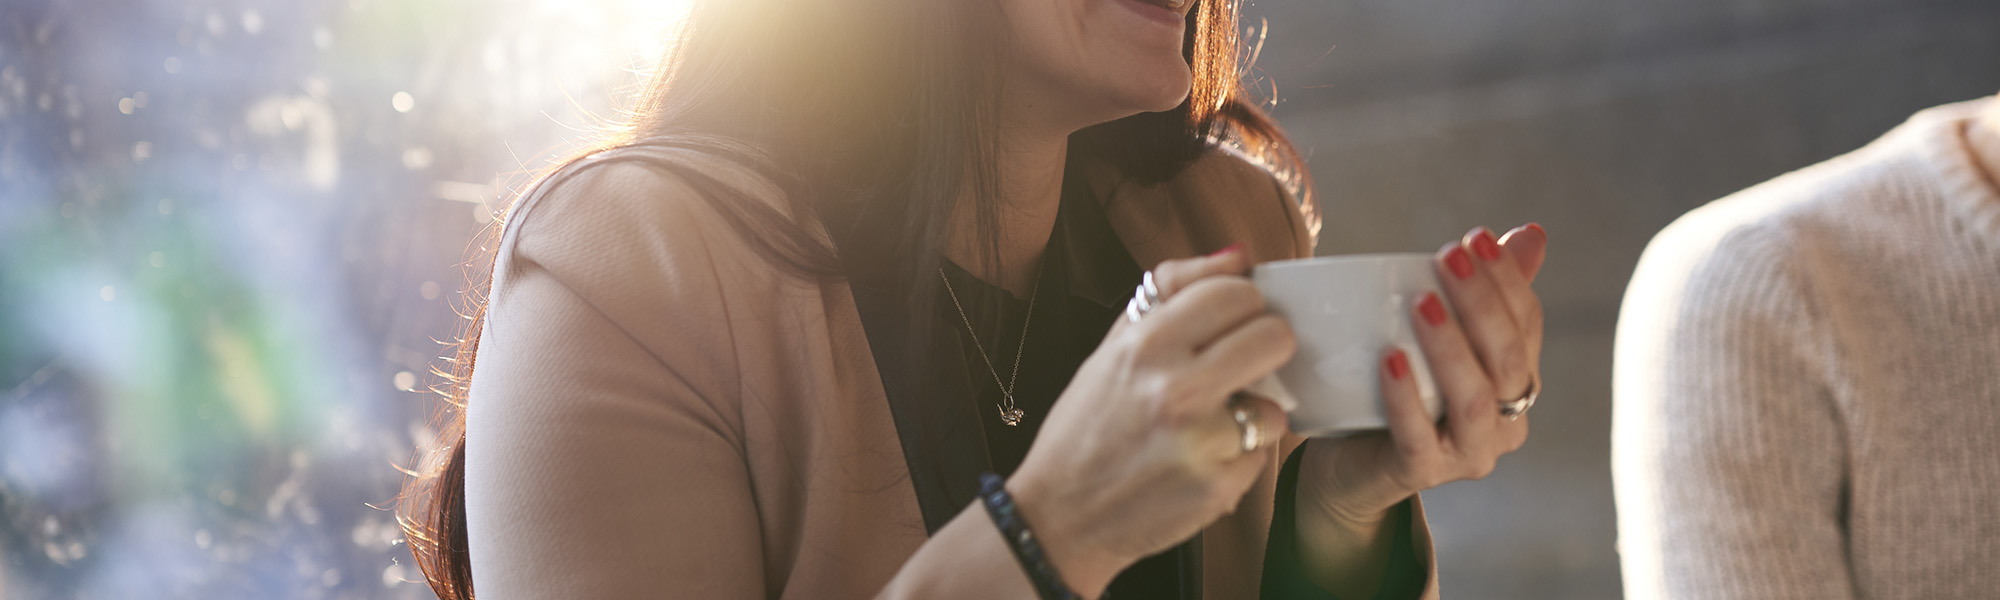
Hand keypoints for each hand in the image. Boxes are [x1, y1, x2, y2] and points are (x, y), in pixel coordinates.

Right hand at [1006, 246, 1293, 597]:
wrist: (1060, 515)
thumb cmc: (1088, 426)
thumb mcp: (1113, 345)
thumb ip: (1173, 290)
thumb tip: (1241, 254)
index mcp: (1146, 344)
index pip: (1236, 292)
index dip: (1244, 304)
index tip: (1233, 322)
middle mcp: (1174, 389)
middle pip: (1275, 338)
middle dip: (1265, 350)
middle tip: (1243, 366)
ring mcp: (1199, 442)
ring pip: (1274, 407)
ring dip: (1252, 415)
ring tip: (1212, 426)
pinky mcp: (1216, 490)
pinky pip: (1259, 457)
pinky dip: (1238, 458)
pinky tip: (1201, 461)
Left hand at [1293, 224, 1548, 592]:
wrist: (1349, 461)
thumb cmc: (1399, 388)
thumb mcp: (1435, 333)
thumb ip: (1478, 289)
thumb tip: (1532, 232)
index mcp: (1516, 382)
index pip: (1526, 325)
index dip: (1507, 280)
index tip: (1475, 237)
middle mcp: (1504, 421)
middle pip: (1506, 360)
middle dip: (1481, 304)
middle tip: (1449, 258)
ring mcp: (1466, 453)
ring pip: (1473, 401)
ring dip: (1450, 346)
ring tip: (1421, 300)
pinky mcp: (1420, 473)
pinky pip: (1418, 438)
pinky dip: (1406, 397)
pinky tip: (1389, 359)